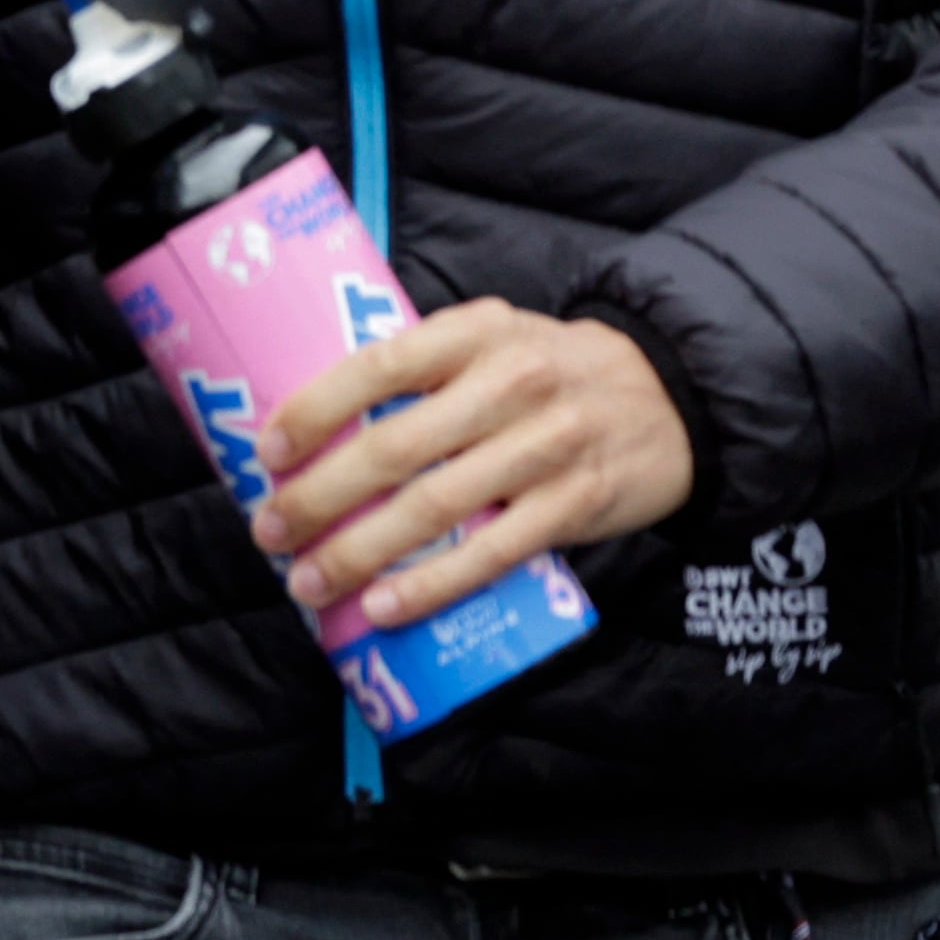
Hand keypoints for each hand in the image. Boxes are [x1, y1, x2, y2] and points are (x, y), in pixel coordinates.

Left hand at [250, 299, 694, 629]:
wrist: (671, 397)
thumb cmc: (549, 371)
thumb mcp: (491, 340)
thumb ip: (424, 369)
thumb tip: (318, 424)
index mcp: (474, 332)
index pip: (378, 366)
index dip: (315, 410)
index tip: (267, 451)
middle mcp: (510, 384)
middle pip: (394, 448)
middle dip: (319, 496)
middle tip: (270, 530)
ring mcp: (546, 447)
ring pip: (433, 508)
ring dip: (359, 551)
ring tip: (310, 581)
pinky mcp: (574, 505)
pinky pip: (491, 554)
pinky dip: (431, 585)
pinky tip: (384, 606)